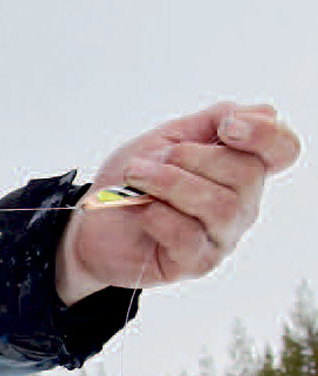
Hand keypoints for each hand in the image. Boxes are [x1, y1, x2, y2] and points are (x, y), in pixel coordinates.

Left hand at [55, 101, 301, 303]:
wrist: (91, 223)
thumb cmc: (132, 181)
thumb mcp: (166, 139)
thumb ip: (211, 121)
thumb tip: (263, 112)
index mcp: (240, 168)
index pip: (283, 151)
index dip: (266, 135)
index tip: (227, 129)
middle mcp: (242, 204)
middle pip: (248, 174)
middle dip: (191, 158)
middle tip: (145, 162)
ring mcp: (222, 236)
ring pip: (221, 206)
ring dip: (170, 184)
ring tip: (135, 178)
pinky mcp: (196, 263)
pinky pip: (189, 235)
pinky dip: (159, 216)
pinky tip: (142, 211)